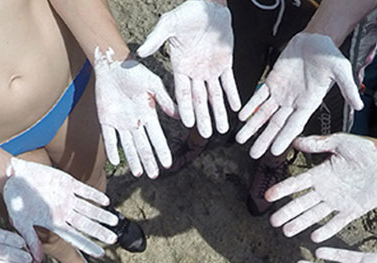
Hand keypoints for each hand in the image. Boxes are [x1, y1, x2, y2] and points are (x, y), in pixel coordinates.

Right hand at [3, 158, 116, 262]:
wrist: (12, 177)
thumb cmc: (14, 201)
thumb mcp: (20, 223)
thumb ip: (31, 240)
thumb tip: (36, 262)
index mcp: (54, 223)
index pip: (75, 237)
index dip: (88, 246)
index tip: (101, 254)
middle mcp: (63, 212)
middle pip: (86, 225)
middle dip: (100, 232)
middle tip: (113, 240)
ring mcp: (67, 197)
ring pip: (89, 209)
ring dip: (102, 215)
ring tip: (115, 222)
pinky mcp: (67, 183)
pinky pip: (85, 191)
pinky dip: (95, 196)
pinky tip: (106, 202)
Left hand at [94, 47, 176, 178]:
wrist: (112, 65)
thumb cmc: (134, 71)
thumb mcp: (153, 84)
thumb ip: (165, 101)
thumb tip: (180, 116)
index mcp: (148, 115)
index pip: (157, 137)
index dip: (162, 151)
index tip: (168, 164)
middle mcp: (136, 123)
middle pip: (143, 146)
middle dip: (149, 161)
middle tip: (154, 175)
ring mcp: (120, 123)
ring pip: (128, 146)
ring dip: (134, 160)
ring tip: (138, 174)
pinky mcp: (106, 120)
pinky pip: (110, 138)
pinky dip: (112, 149)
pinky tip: (116, 161)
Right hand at [137, 0, 240, 137]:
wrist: (208, 6)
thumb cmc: (186, 14)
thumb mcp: (168, 24)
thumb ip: (156, 39)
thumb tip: (140, 53)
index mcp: (180, 67)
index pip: (182, 92)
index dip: (185, 108)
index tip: (187, 123)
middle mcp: (195, 73)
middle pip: (199, 100)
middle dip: (203, 117)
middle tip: (205, 135)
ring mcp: (210, 69)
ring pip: (215, 96)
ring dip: (219, 112)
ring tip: (222, 129)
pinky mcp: (225, 63)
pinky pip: (229, 83)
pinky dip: (233, 95)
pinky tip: (236, 109)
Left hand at [236, 33, 363, 158]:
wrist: (316, 39)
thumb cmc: (330, 55)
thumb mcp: (341, 71)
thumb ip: (347, 89)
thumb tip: (359, 106)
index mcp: (308, 104)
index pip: (294, 125)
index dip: (284, 138)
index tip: (274, 152)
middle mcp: (293, 102)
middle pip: (276, 125)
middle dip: (264, 139)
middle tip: (253, 154)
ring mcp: (281, 93)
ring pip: (264, 113)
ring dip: (252, 126)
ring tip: (240, 139)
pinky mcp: (272, 81)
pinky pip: (259, 96)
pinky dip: (250, 106)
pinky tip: (242, 116)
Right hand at [265, 135, 376, 240]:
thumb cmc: (367, 150)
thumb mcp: (341, 142)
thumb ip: (319, 143)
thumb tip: (296, 140)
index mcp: (321, 173)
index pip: (297, 183)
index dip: (283, 190)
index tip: (268, 196)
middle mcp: (326, 189)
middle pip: (302, 203)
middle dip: (288, 212)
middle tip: (274, 221)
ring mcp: (338, 202)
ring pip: (315, 215)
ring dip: (301, 223)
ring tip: (287, 231)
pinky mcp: (352, 211)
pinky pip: (337, 223)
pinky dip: (327, 230)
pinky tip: (315, 237)